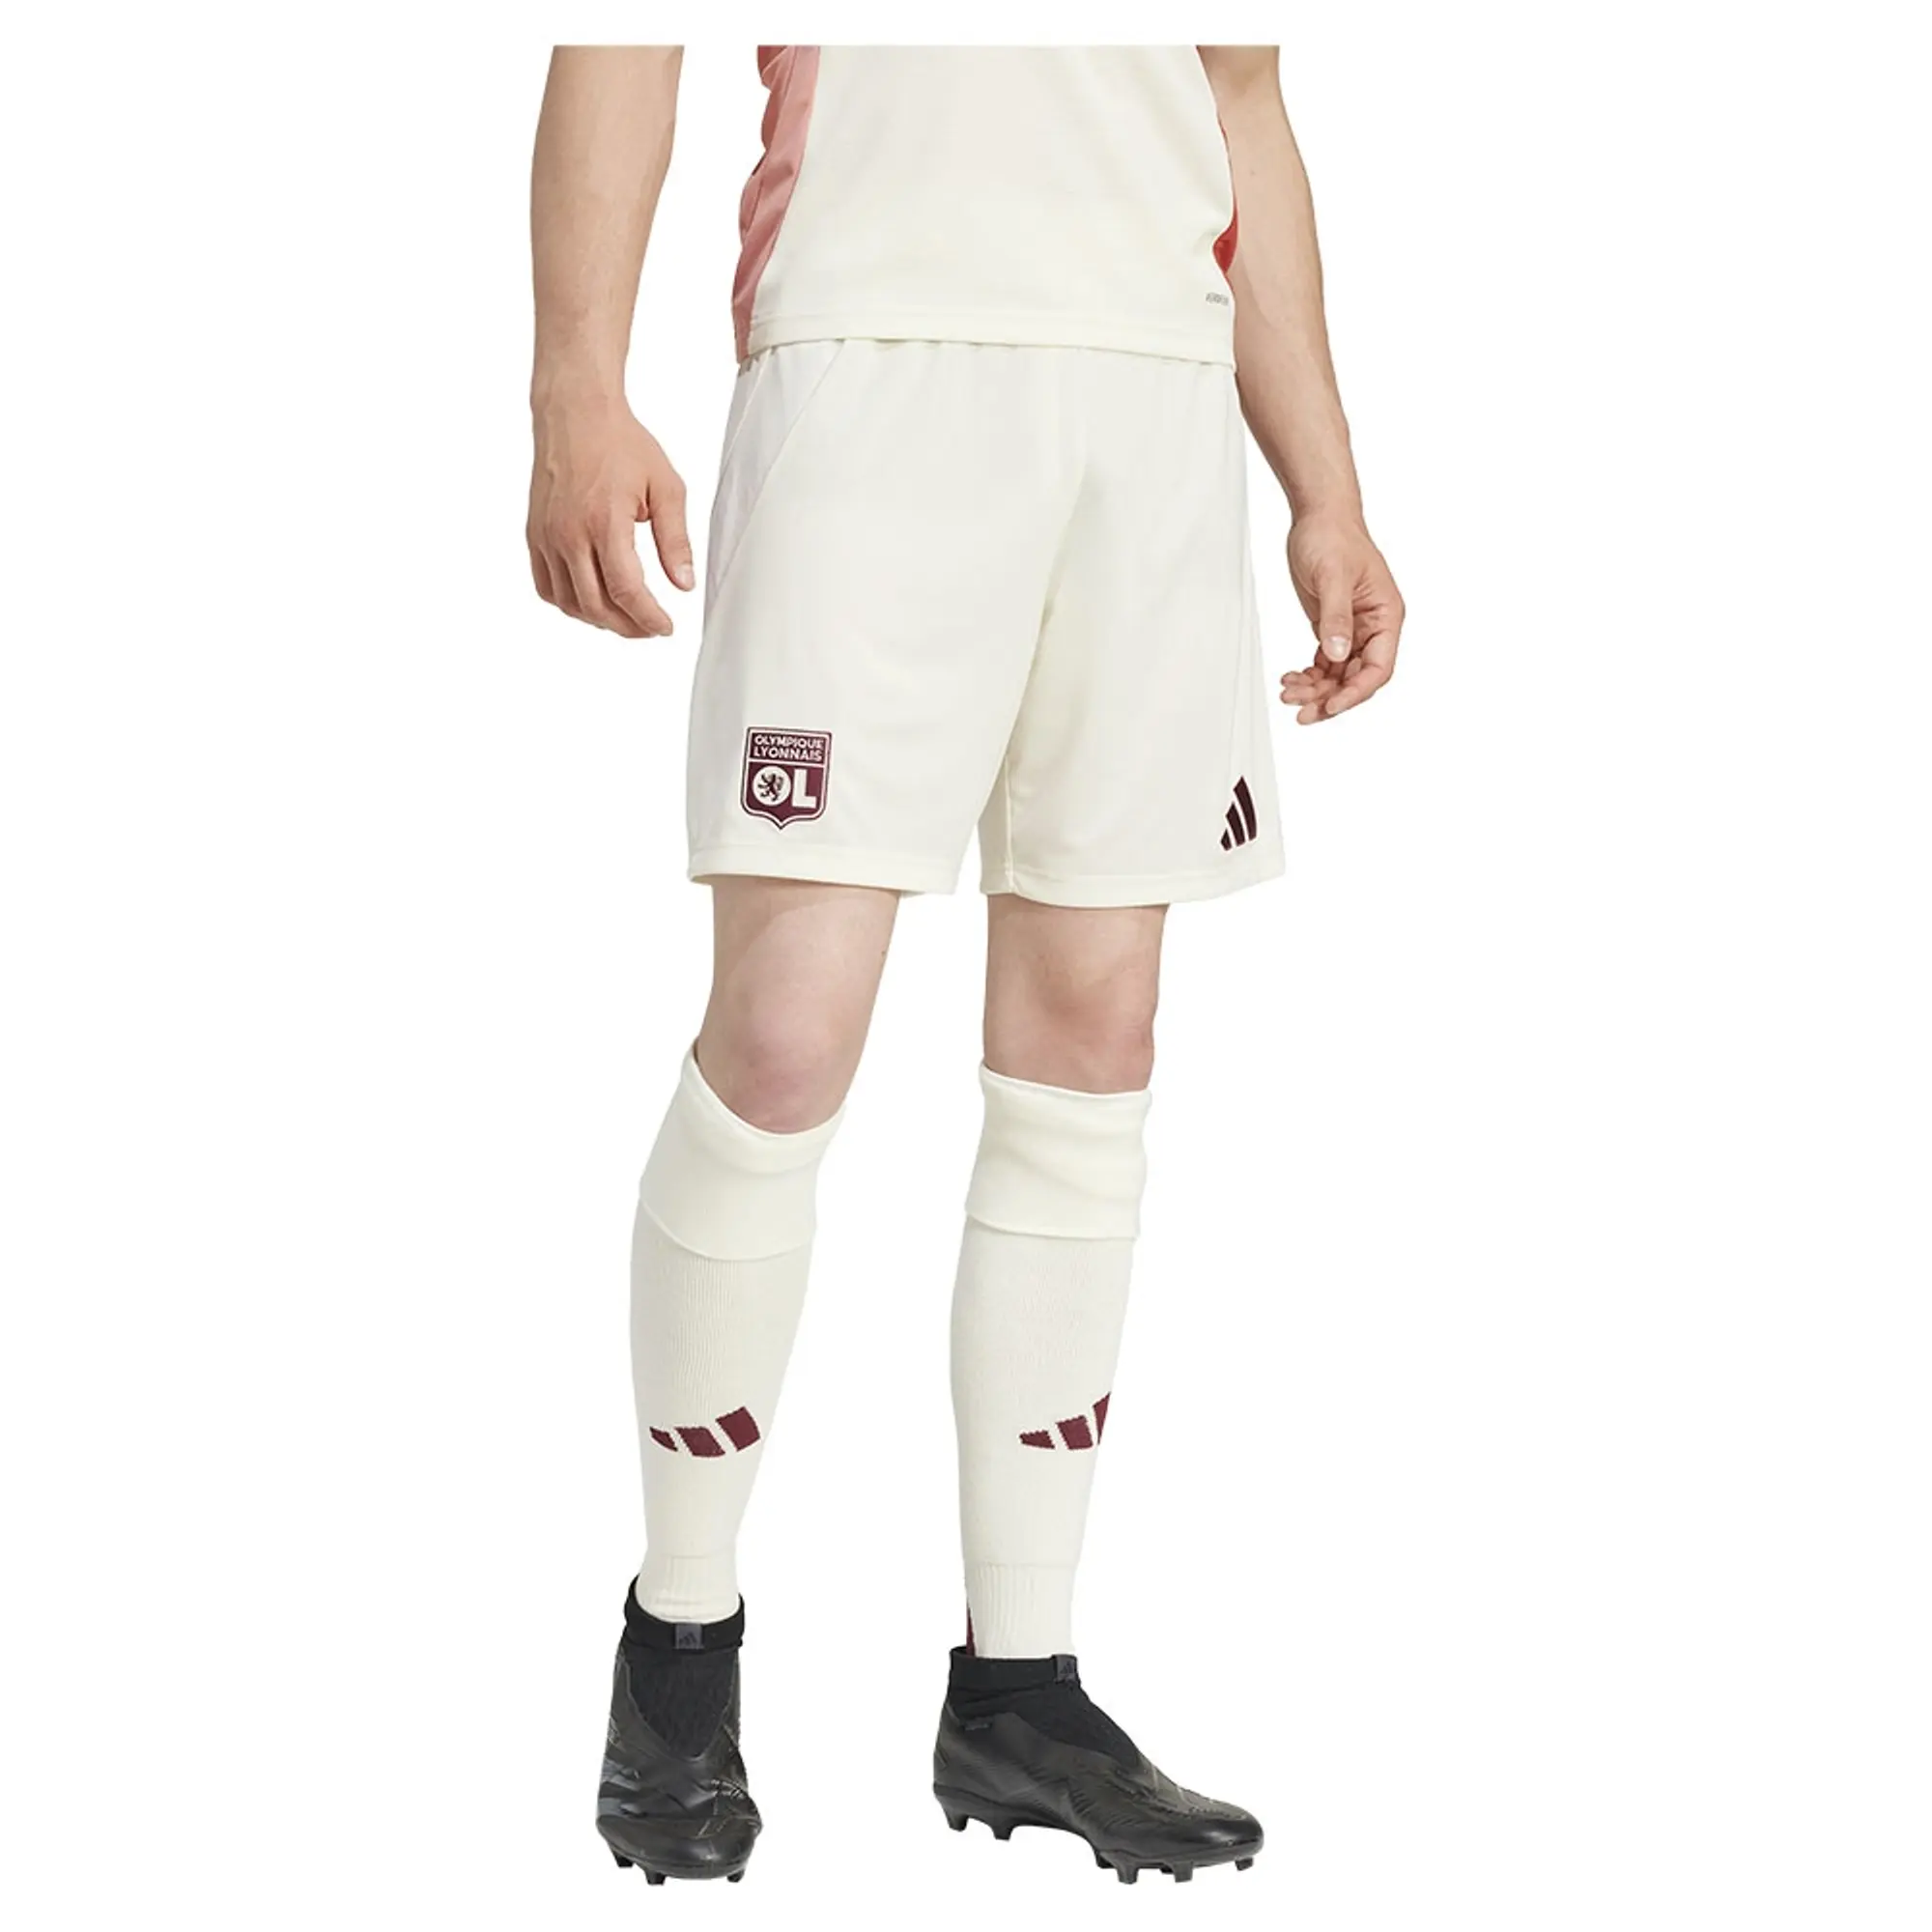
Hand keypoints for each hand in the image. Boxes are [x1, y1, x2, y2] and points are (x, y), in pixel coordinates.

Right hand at [527, 400, 692, 637]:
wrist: (575, 413)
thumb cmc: (620, 443)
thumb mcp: (665, 487)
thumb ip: (675, 540)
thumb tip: (684, 584)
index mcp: (604, 522)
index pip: (626, 591)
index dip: (649, 618)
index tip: (666, 627)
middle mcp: (569, 534)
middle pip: (597, 606)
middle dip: (628, 627)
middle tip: (651, 628)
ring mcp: (546, 537)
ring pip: (570, 603)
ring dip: (600, 620)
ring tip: (626, 618)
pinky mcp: (534, 535)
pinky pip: (546, 587)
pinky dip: (570, 604)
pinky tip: (593, 600)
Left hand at [1281, 513, 1404, 722]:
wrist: (1319, 517)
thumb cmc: (1333, 536)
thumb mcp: (1333, 577)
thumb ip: (1336, 617)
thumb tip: (1337, 653)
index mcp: (1386, 615)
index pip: (1378, 668)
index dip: (1355, 692)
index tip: (1331, 705)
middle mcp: (1374, 627)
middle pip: (1357, 678)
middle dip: (1330, 698)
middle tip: (1301, 711)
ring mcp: (1353, 629)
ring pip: (1338, 675)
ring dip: (1315, 690)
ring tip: (1288, 694)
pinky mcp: (1333, 627)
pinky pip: (1325, 664)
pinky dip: (1309, 676)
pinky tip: (1291, 680)